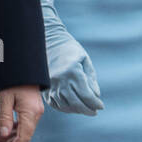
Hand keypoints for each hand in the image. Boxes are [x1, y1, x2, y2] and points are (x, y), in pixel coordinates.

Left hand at [0, 85, 43, 141]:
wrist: (23, 67)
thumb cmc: (13, 81)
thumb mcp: (5, 98)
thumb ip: (4, 118)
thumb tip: (2, 135)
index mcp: (30, 113)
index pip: (23, 137)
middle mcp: (35, 114)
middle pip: (23, 136)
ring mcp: (35, 112)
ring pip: (23, 131)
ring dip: (9, 138)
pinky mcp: (32, 109)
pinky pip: (23, 124)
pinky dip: (13, 130)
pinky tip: (2, 133)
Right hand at [36, 0, 103, 115]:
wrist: (41, 32)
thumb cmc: (65, 43)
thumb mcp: (81, 55)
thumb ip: (89, 73)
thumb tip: (96, 92)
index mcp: (73, 69)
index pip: (86, 93)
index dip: (94, 102)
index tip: (100, 106)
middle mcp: (62, 76)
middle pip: (76, 101)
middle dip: (86, 107)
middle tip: (94, 110)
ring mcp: (51, 80)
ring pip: (64, 102)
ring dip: (74, 107)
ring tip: (83, 108)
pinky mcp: (42, 81)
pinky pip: (52, 99)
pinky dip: (61, 103)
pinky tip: (68, 103)